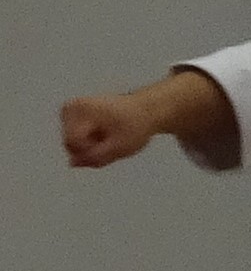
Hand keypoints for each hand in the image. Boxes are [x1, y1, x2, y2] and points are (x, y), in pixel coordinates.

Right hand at [60, 69, 231, 168]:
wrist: (157, 106)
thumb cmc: (140, 124)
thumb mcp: (120, 144)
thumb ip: (97, 156)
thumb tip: (74, 163)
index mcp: (79, 111)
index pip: (74, 145)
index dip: (94, 150)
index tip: (116, 141)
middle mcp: (73, 108)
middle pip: (74, 145)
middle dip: (96, 148)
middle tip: (120, 140)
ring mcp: (78, 111)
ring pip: (81, 145)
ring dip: (100, 146)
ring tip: (120, 137)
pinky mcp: (86, 115)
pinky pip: (88, 141)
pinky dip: (102, 143)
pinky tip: (117, 136)